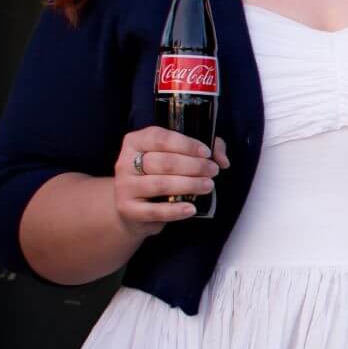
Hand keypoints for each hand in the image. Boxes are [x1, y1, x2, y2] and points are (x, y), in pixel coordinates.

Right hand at [112, 129, 228, 236]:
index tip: (207, 153)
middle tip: (212, 171)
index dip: (187, 145)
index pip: (161, 138)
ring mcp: (124, 186)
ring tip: (208, 186)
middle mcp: (125, 162)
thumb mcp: (177, 154)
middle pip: (164, 162)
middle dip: (194, 166)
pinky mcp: (127, 209)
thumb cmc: (160, 173)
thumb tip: (222, 160)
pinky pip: (155, 210)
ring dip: (190, 185)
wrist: (133, 205)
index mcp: (136, 141)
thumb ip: (204, 149)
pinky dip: (176, 210)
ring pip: (161, 184)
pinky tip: (191, 208)